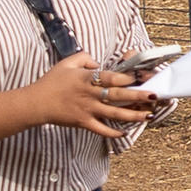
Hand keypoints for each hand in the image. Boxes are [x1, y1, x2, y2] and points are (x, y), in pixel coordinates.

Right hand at [0, 57, 162, 142]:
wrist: (36, 102)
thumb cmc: (52, 81)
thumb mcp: (67, 63)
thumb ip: (84, 58)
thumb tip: (98, 63)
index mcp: (87, 79)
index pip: (111, 77)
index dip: (127, 77)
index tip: (141, 76)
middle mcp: (90, 95)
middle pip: (117, 95)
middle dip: (137, 96)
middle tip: (154, 96)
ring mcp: (87, 110)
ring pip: (114, 114)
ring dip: (132, 115)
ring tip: (148, 115)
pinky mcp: (83, 122)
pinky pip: (101, 129)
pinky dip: (113, 132)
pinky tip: (125, 132)